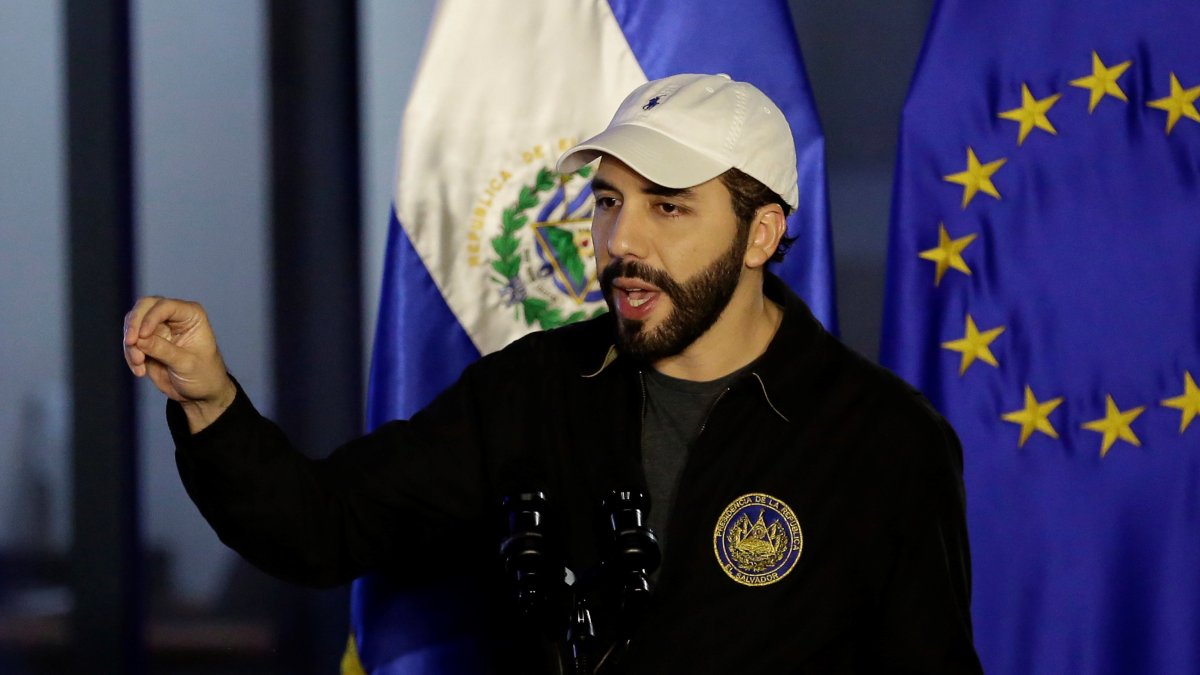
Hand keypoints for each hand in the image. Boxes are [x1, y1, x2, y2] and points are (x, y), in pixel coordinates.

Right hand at [123, 296, 235, 430]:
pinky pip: (131, 342)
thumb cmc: (204, 375)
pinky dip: (130, 354)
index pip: (165, 306)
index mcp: (190, 315)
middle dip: (134, 325)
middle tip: (131, 343)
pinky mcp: (147, 342)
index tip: (142, 336)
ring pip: (133, 324)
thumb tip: (139, 339)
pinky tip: (140, 371)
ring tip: (139, 364)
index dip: (150, 317)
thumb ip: (163, 350)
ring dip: (131, 344)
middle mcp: (173, 317)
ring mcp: (158, 328)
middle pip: (144, 307)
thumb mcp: (186, 363)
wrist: (200, 393)